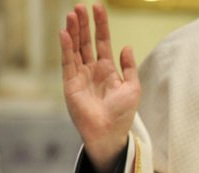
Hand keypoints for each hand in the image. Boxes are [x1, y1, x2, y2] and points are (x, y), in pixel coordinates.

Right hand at [60, 4, 140, 172]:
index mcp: (108, 69)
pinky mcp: (70, 84)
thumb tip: (126, 46)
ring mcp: (80, 76)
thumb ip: (129, 66)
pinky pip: (67, 62)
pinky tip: (65, 34)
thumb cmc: (122, 114)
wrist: (110, 133)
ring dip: (73, 31)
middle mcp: (92, 70)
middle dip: (83, 24)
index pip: (102, 41)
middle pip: (86, 41)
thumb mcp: (133, 87)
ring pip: (75, 48)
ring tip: (72, 14)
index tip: (98, 8)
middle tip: (80, 7)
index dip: (100, 25)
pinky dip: (66, 48)